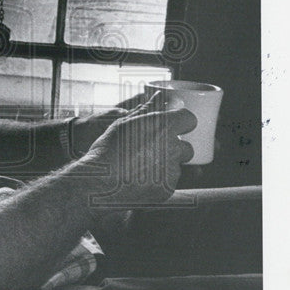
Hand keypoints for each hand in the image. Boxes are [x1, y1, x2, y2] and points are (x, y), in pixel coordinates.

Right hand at [77, 95, 196, 207]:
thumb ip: (146, 110)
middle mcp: (173, 148)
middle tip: (154, 150)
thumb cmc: (108, 150)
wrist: (99, 183)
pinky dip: (159, 181)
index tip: (173, 126)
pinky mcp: (167, 190)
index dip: (181, 123)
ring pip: (177, 166)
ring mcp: (172, 171)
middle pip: (187, 147)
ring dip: (167, 165)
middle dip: (175, 148)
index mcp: (164, 127)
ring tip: (142, 166)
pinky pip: (169, 183)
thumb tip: (157, 98)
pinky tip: (141, 179)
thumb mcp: (124, 123)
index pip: (189, 120)